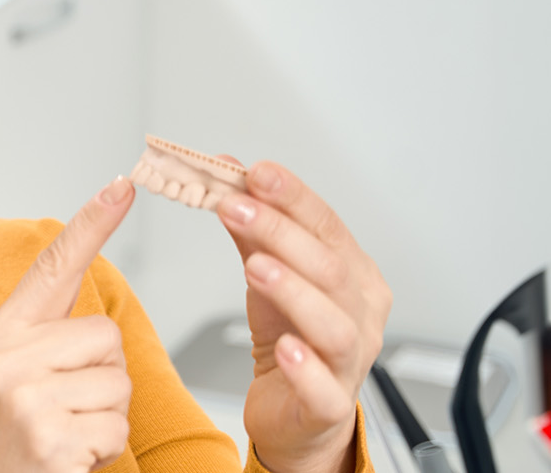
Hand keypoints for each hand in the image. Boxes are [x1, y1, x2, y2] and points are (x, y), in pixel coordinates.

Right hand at [0, 177, 136, 472]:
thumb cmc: (21, 442)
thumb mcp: (20, 381)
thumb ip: (50, 341)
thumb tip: (96, 322)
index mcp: (0, 335)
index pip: (52, 268)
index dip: (90, 225)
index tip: (122, 184)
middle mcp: (4, 356)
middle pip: (105, 334)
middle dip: (106, 376)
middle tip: (68, 410)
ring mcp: (23, 395)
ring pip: (118, 380)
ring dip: (108, 416)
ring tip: (69, 434)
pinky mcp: (48, 433)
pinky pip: (116, 425)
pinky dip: (105, 449)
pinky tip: (71, 457)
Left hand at [217, 161, 391, 472]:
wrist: (293, 414)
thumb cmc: (287, 338)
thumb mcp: (266, 276)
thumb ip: (251, 230)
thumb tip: (227, 176)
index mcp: (353, 276)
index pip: (328, 227)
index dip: (294, 198)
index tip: (256, 172)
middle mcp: (360, 315)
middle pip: (330, 269)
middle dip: (282, 234)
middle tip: (235, 206)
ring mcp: (350, 362)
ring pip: (334, 325)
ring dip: (294, 291)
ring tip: (256, 267)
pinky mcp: (327, 406)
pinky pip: (325, 388)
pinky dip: (307, 367)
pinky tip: (285, 348)